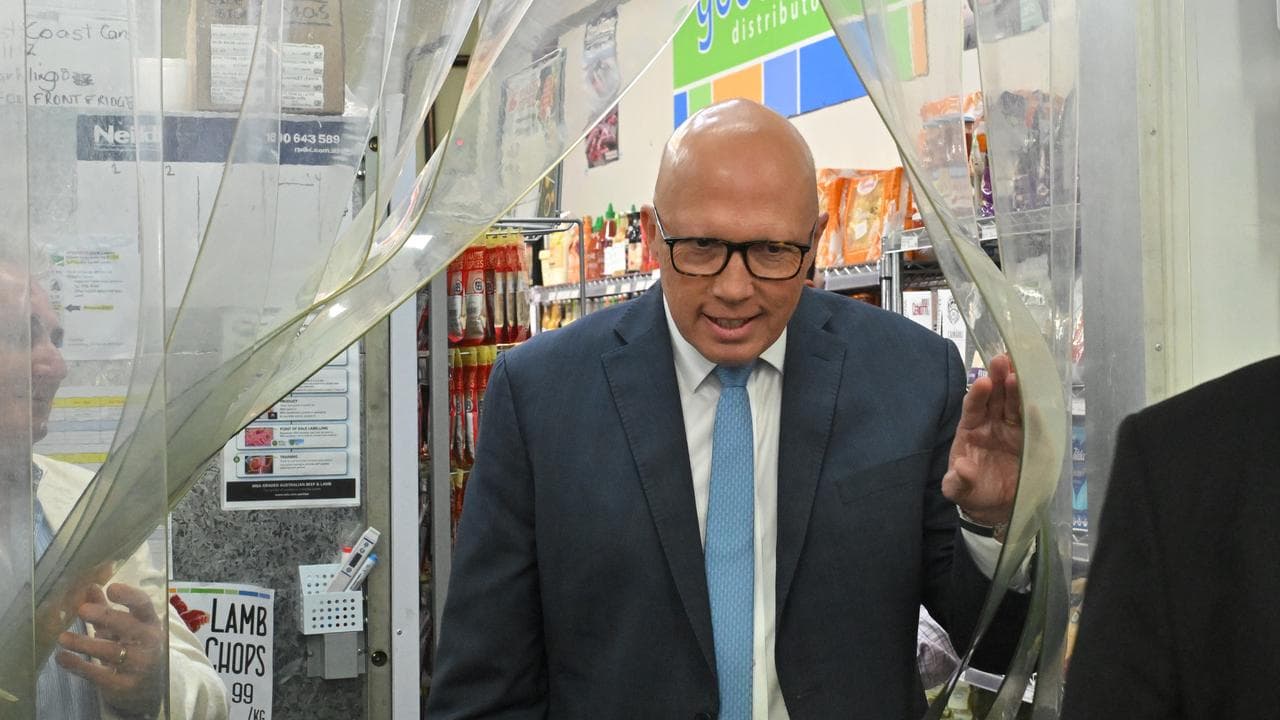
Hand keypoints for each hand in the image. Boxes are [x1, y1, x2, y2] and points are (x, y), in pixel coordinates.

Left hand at [56, 583, 164, 715]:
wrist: (147, 687)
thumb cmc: (134, 649)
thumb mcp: (126, 628)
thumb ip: (108, 609)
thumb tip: (90, 586)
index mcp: (150, 622)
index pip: (144, 605)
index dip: (129, 596)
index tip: (111, 588)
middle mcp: (149, 642)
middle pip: (128, 626)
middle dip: (106, 617)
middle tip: (82, 610)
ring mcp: (139, 665)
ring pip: (111, 651)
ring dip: (85, 643)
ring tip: (62, 637)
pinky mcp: (124, 685)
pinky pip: (99, 674)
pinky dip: (79, 666)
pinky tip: (62, 658)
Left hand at [943, 353, 1021, 529]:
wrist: (995, 506)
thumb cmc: (972, 491)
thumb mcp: (958, 490)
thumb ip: (958, 481)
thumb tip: (962, 467)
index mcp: (971, 429)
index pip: (973, 407)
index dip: (978, 394)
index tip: (983, 382)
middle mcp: (992, 424)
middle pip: (995, 397)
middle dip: (999, 378)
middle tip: (1002, 360)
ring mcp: (1012, 429)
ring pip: (1015, 404)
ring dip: (1017, 388)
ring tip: (1020, 372)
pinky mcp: (1030, 440)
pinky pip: (1033, 423)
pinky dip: (1036, 411)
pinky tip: (1038, 398)